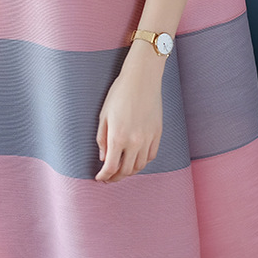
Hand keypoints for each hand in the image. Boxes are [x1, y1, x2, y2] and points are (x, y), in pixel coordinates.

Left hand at [95, 42, 163, 182]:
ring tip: (122, 170)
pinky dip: (143, 162)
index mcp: (117, 137)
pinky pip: (151, 156)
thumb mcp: (103, 116)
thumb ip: (102, 139)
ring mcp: (148, 139)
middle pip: (126, 170)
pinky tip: (136, 160)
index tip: (99, 178)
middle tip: (109, 178)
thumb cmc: (119, 94)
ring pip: (140, 166)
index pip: (110, 167)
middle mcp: (134, 142)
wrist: (142, 80)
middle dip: (115, 177)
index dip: (104, 176)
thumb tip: (104, 158)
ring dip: (130, 171)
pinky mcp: (158, 134)